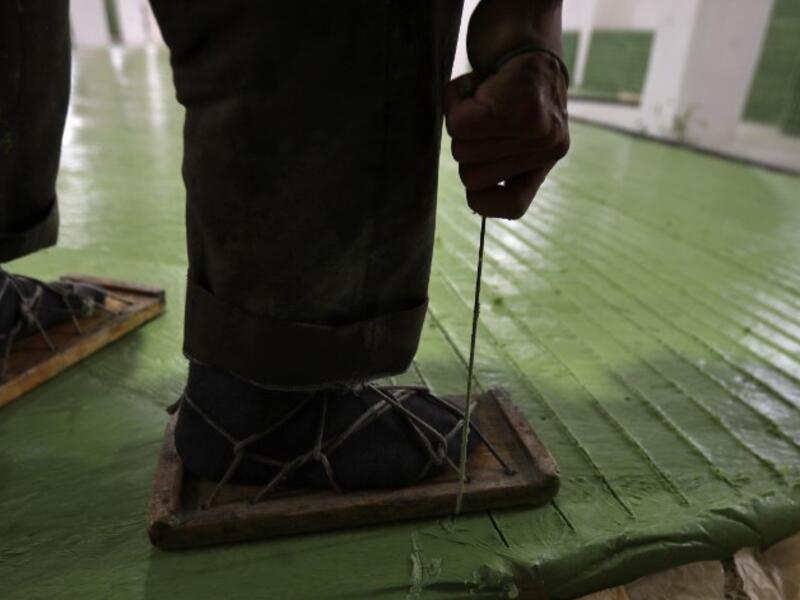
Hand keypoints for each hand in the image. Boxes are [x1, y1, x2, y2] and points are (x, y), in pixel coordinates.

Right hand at [444, 51, 568, 219]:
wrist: (524, 20)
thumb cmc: (510, 71)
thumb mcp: (514, 126)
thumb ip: (503, 157)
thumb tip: (476, 195)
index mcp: (548, 155)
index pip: (514, 206)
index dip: (484, 200)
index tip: (474, 181)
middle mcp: (549, 148)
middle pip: (472, 177)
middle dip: (465, 143)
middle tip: (484, 109)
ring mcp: (536, 131)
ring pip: (463, 150)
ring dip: (460, 118)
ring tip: (482, 92)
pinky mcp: (516, 111)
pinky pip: (459, 126)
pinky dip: (453, 101)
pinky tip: (473, 83)